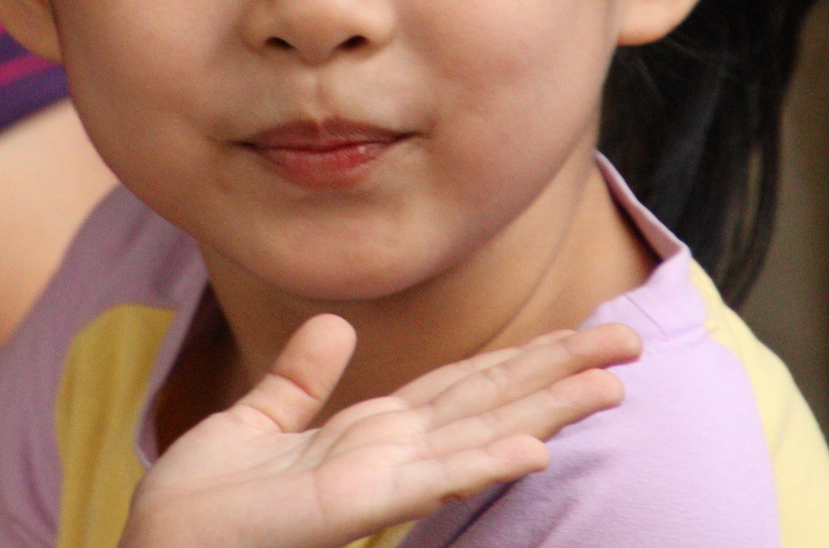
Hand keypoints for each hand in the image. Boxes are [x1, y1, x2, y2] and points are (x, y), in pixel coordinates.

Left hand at [119, 315, 641, 547]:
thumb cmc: (198, 503)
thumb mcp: (253, 422)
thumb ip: (299, 379)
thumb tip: (337, 325)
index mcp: (369, 433)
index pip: (461, 385)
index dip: (520, 357)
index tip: (579, 329)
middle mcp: (390, 455)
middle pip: (489, 401)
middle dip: (558, 371)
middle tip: (630, 342)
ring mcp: (380, 482)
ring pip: (480, 434)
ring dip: (547, 409)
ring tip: (611, 382)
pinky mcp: (357, 504)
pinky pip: (432, 478)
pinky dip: (485, 459)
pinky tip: (535, 447)